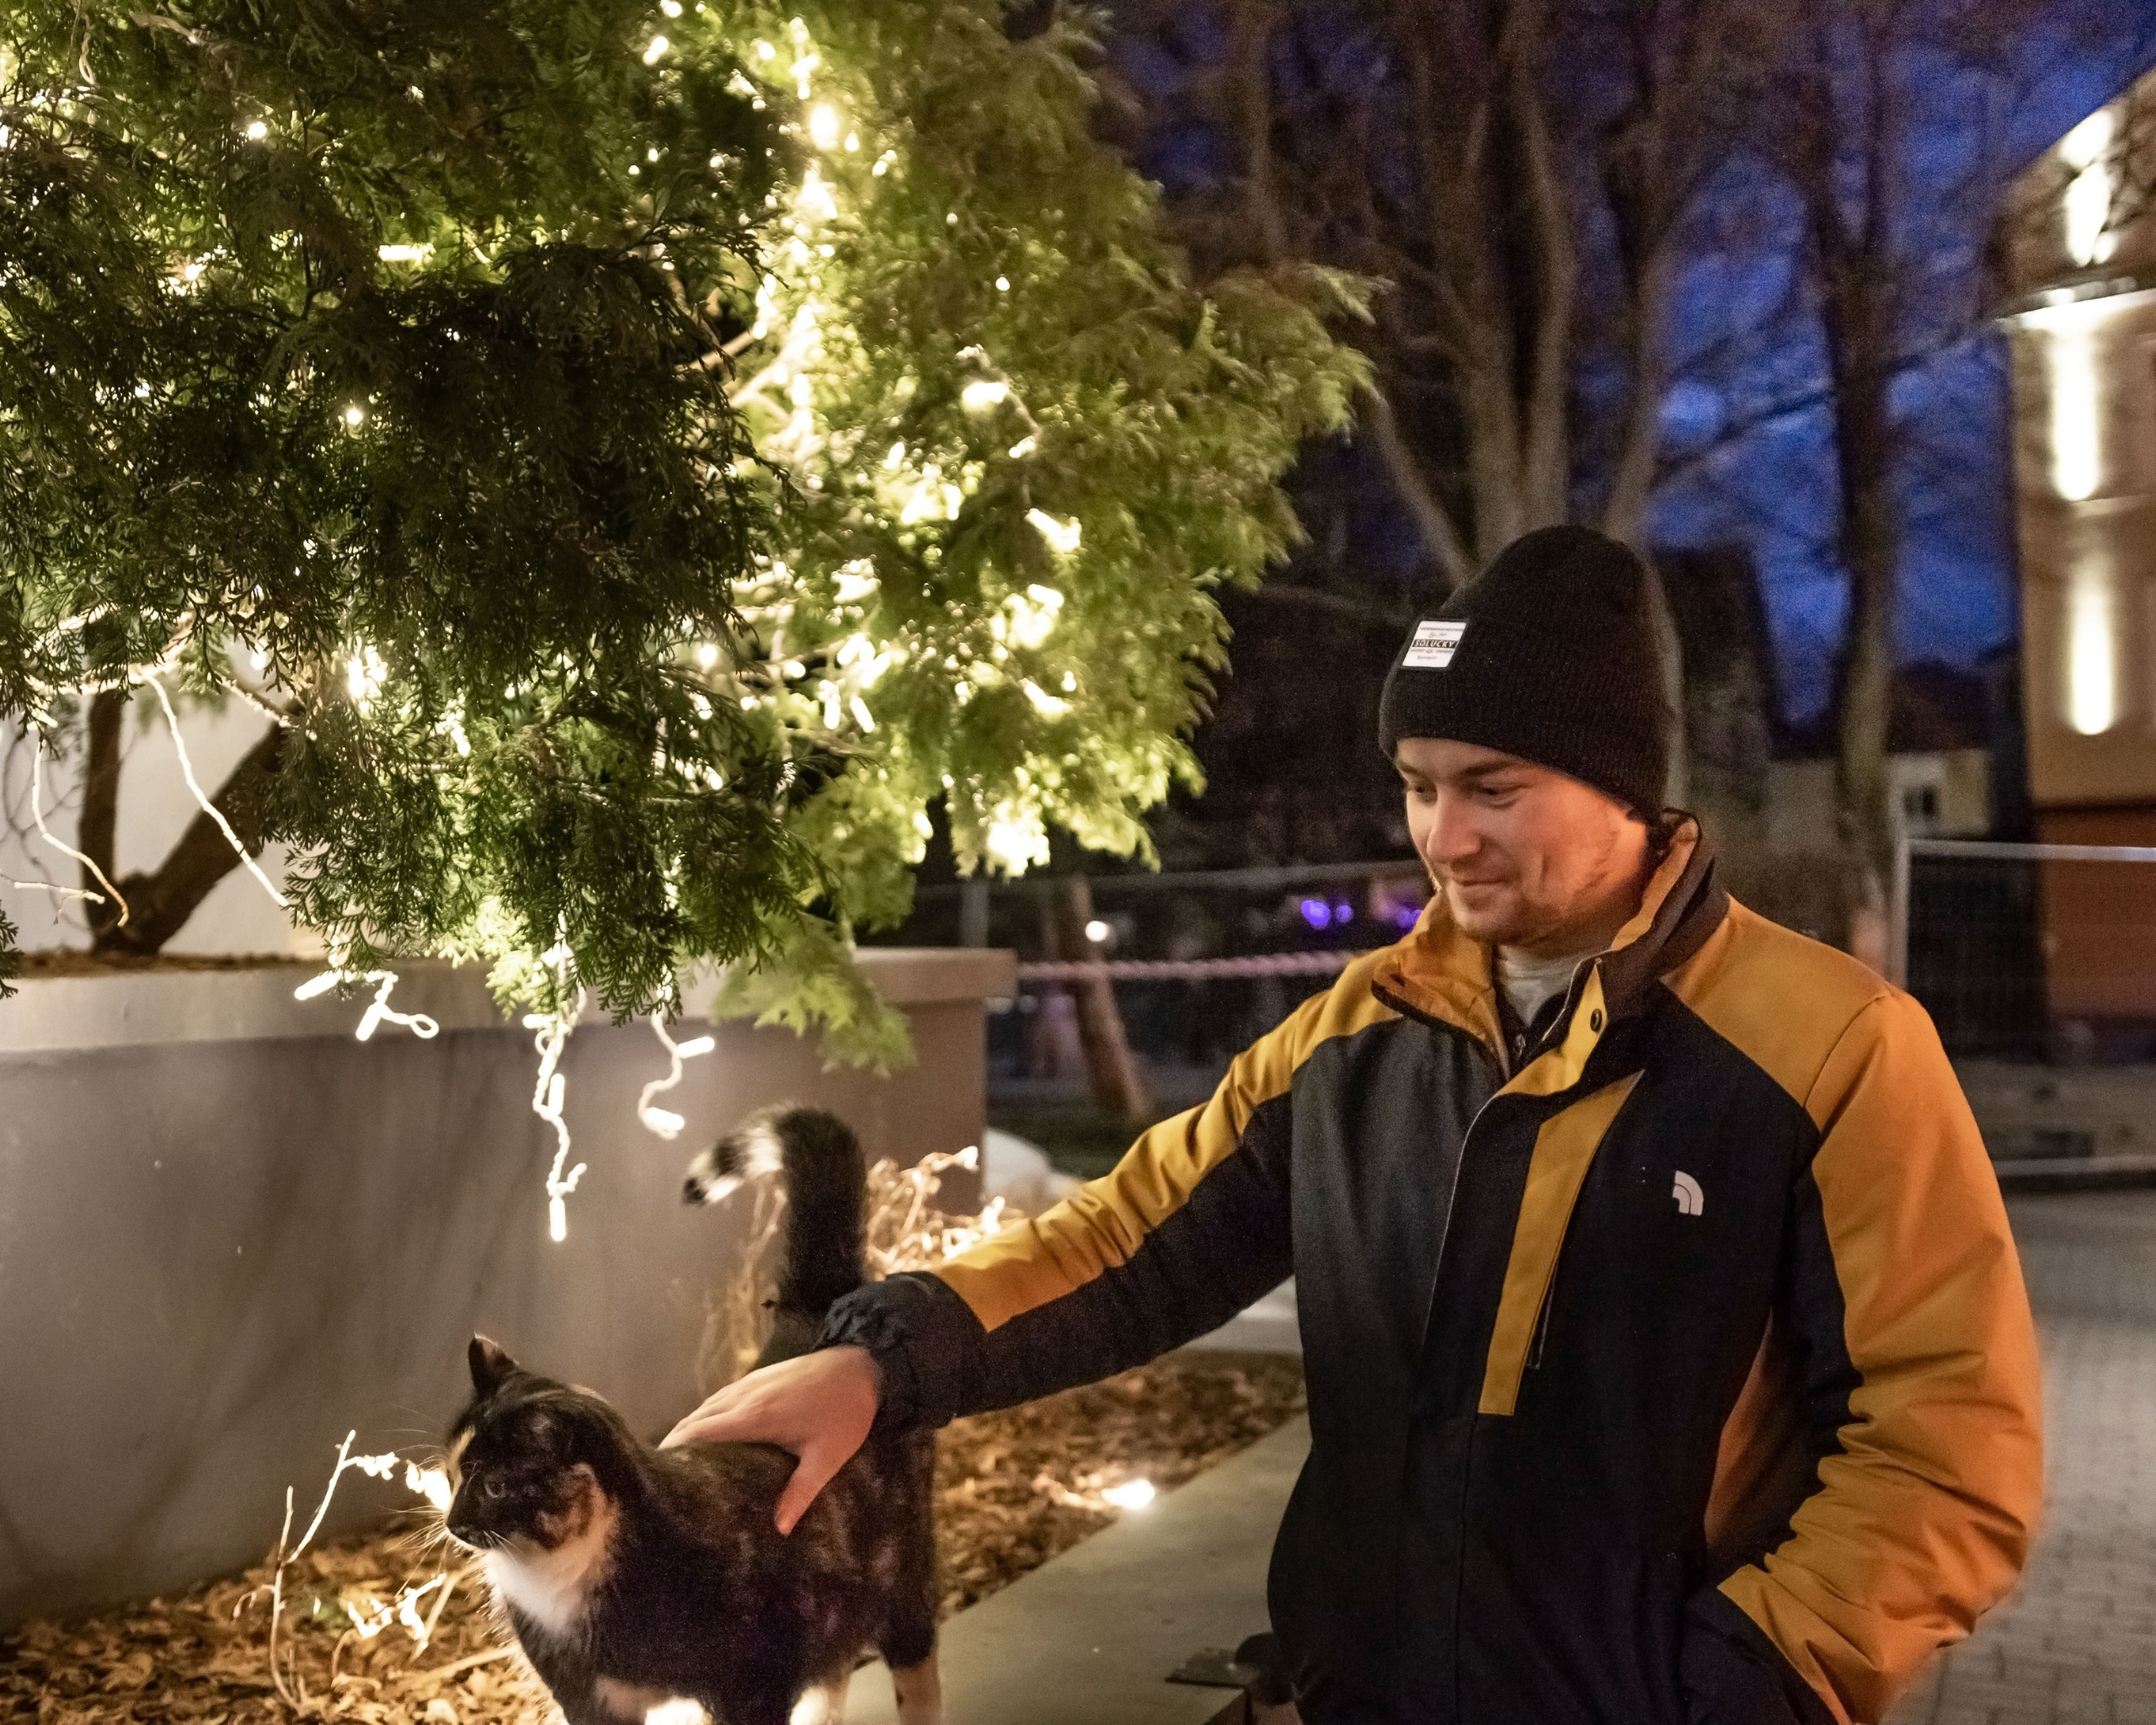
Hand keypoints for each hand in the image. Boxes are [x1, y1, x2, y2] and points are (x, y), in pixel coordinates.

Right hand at [659, 1346, 881, 1534]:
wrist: (864, 1365)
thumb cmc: (845, 1413)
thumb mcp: (827, 1457)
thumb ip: (801, 1492)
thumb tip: (779, 1530)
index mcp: (755, 1416)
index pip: (701, 1431)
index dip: (675, 1447)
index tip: (657, 1471)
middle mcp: (745, 1396)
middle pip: (697, 1418)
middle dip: (676, 1441)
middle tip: (661, 1473)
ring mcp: (752, 1382)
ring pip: (708, 1404)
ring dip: (690, 1426)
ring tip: (677, 1456)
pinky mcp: (762, 1375)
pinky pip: (723, 1396)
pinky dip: (707, 1413)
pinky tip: (710, 1430)